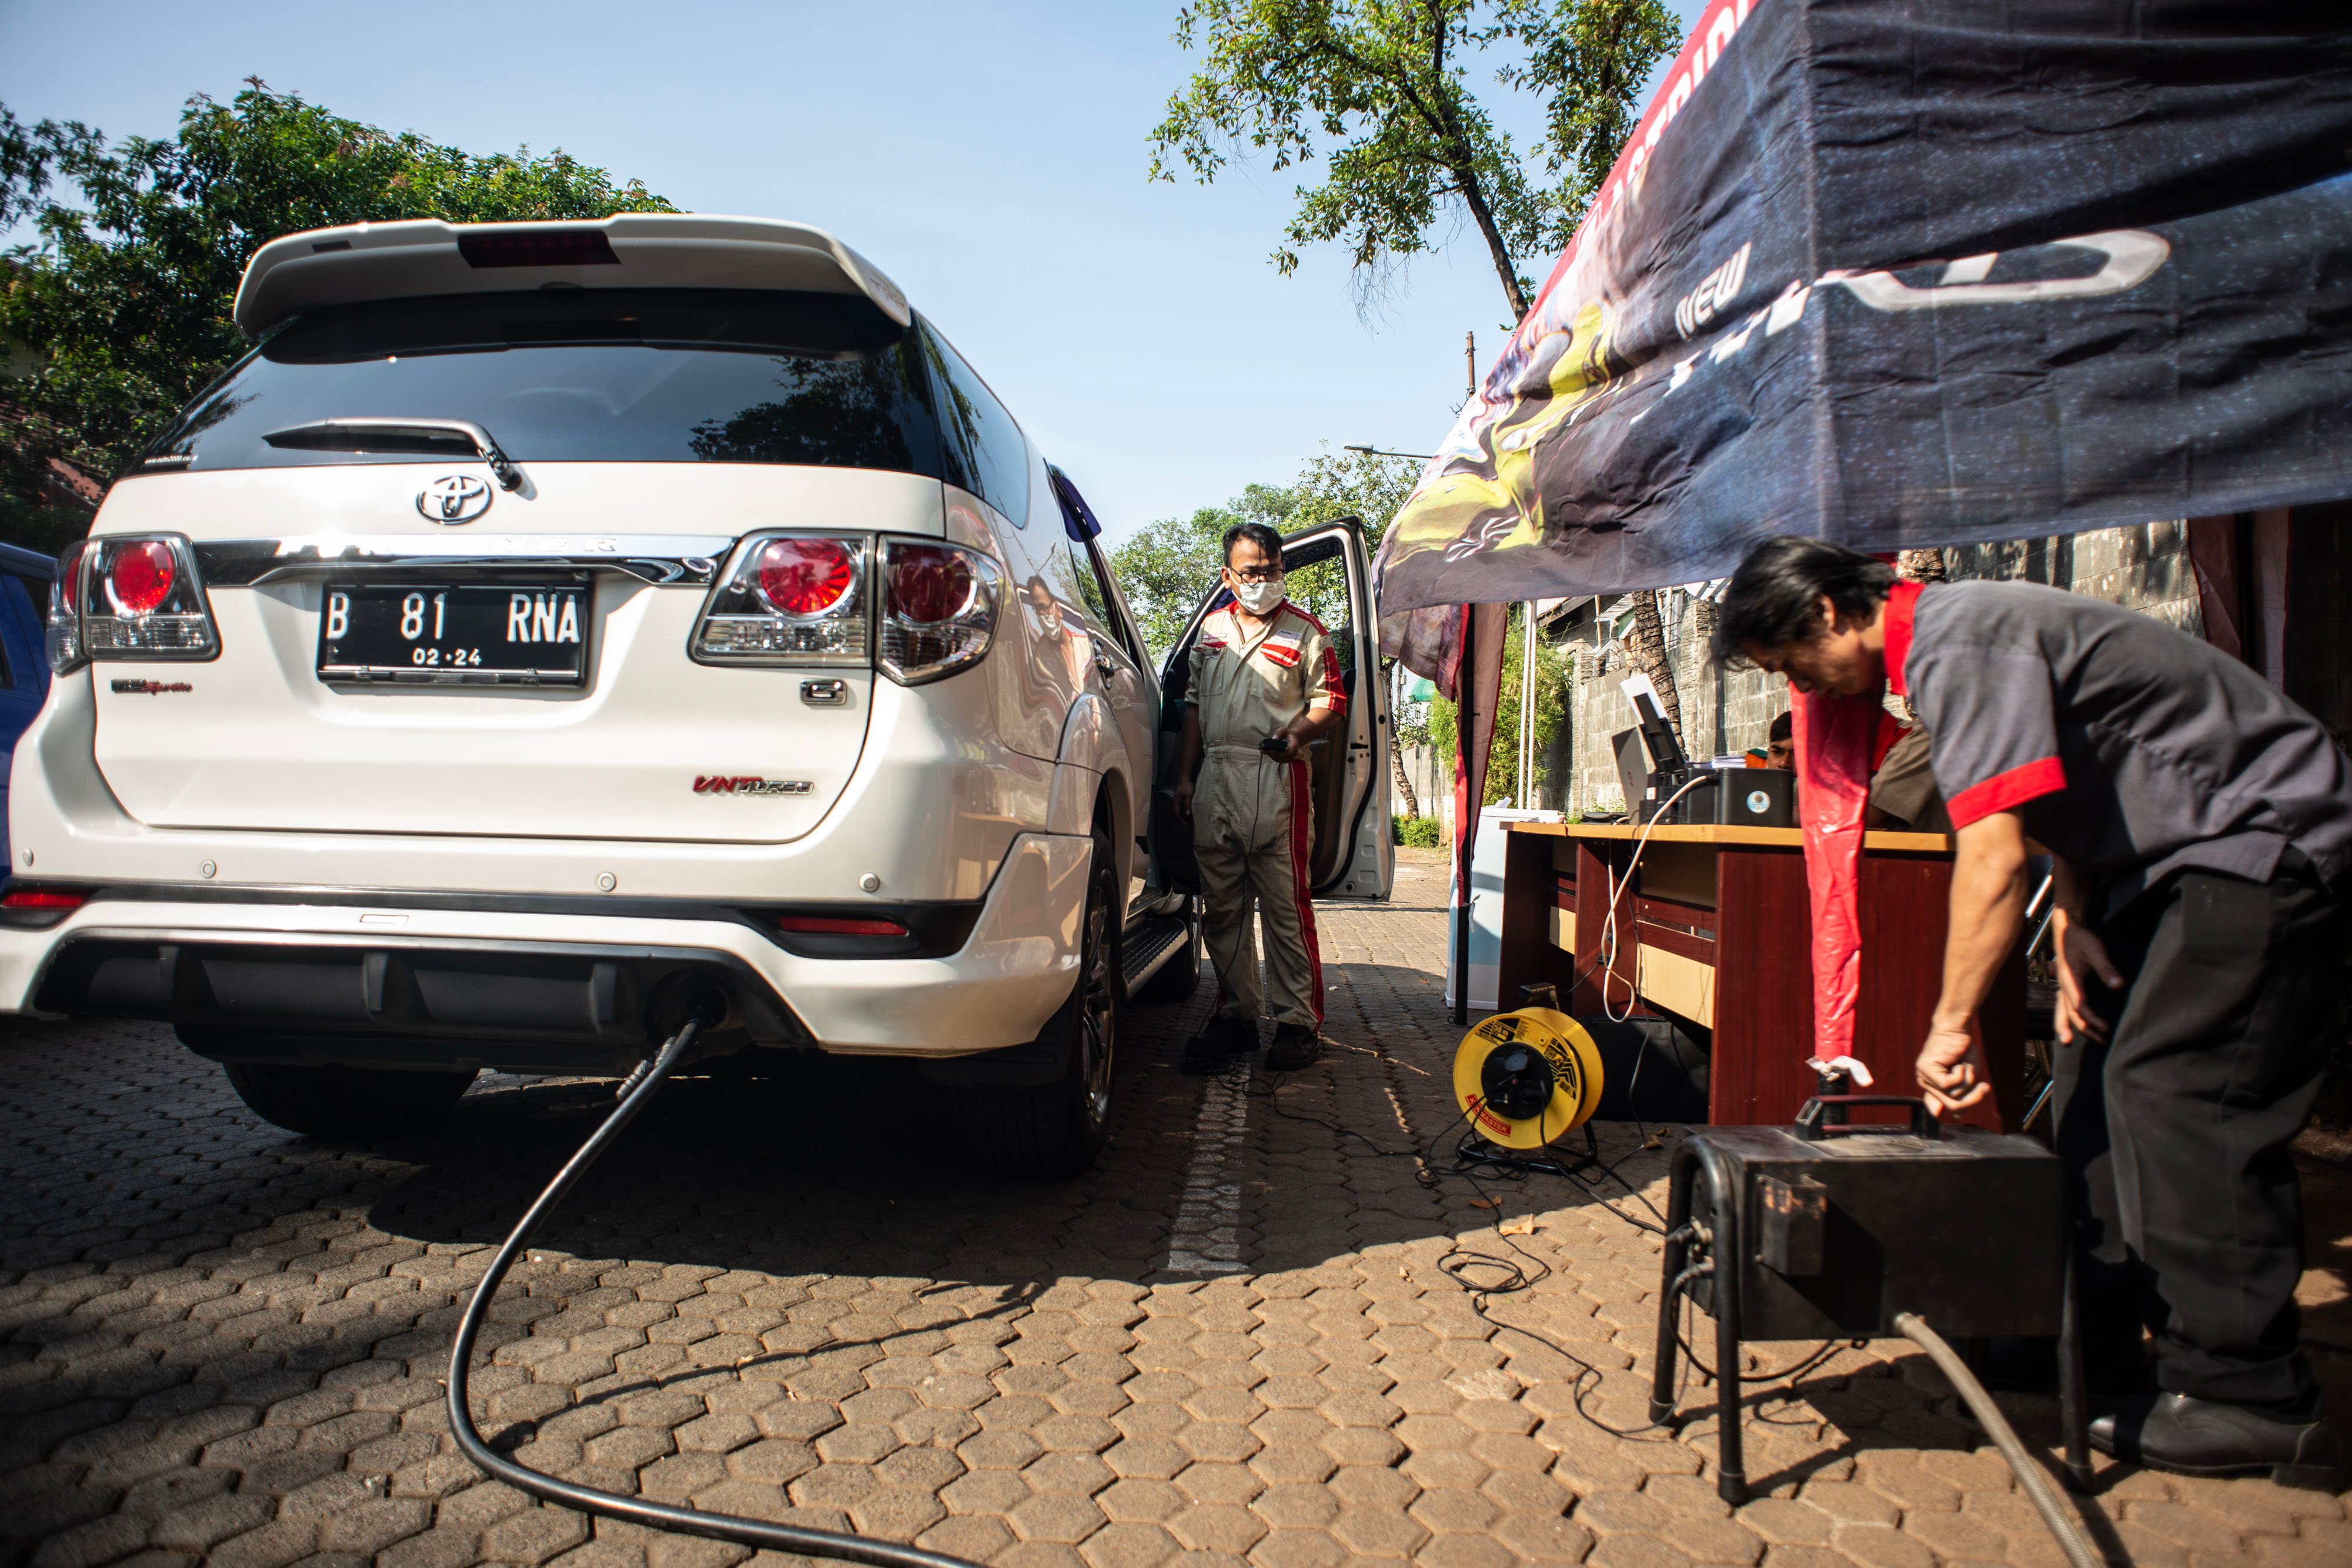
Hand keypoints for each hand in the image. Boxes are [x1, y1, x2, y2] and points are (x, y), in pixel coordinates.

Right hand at [1173, 778, 1194, 821]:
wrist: (1185, 777)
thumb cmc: (1186, 785)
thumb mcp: (1188, 796)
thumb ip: (1187, 805)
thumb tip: (1187, 814)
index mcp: (1176, 802)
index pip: (1177, 814)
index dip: (1181, 820)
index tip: (1186, 824)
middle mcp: (1176, 802)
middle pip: (1179, 813)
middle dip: (1184, 819)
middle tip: (1191, 823)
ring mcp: (1179, 800)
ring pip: (1182, 810)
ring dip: (1186, 815)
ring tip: (1192, 819)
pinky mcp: (1182, 798)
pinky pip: (1184, 807)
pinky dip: (1188, 811)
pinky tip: (1193, 812)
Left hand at [1261, 729, 1301, 763]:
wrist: (1292, 739)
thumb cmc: (1288, 735)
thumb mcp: (1284, 730)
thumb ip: (1279, 733)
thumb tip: (1273, 739)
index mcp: (1294, 746)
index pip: (1287, 752)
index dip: (1278, 752)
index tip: (1271, 750)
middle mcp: (1292, 754)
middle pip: (1281, 757)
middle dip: (1272, 753)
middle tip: (1263, 750)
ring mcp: (1288, 758)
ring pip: (1278, 759)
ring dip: (1270, 755)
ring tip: (1263, 750)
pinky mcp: (1284, 760)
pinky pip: (1277, 759)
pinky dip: (1271, 755)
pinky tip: (1265, 752)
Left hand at [1915, 1021, 1990, 1116]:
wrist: (1957, 1028)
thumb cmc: (1963, 1050)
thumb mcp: (1968, 1077)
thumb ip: (1963, 1095)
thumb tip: (1957, 1116)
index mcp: (1934, 1087)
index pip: (1941, 1109)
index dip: (1956, 1111)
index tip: (1964, 1106)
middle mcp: (1925, 1084)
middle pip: (1953, 1107)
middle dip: (1974, 1099)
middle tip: (1985, 1087)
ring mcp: (1924, 1077)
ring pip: (1953, 1096)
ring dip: (1968, 1081)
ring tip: (1965, 1066)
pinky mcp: (1926, 1070)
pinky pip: (1950, 1085)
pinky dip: (1961, 1075)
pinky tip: (1958, 1063)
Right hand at [2051, 908, 2121, 1044]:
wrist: (2066, 929)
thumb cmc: (2080, 939)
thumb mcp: (2096, 950)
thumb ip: (2106, 968)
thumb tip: (2118, 986)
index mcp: (2070, 980)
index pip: (2080, 1006)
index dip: (2092, 1020)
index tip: (2107, 1028)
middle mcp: (2063, 986)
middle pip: (2070, 1013)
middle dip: (2083, 1029)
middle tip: (2099, 1041)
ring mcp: (2062, 986)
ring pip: (2061, 1011)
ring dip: (2067, 1026)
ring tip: (2068, 1041)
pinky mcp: (2065, 985)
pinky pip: (2063, 1006)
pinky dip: (2065, 1017)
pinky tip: (2069, 1024)